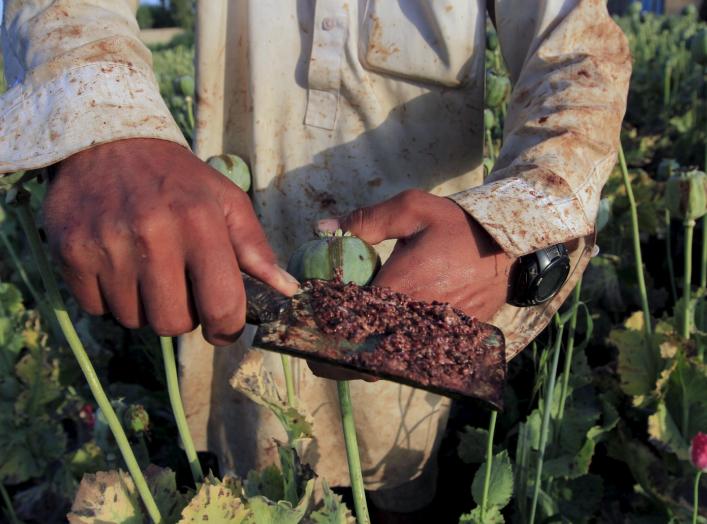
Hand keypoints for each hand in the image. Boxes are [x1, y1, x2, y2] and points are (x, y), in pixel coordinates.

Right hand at [43, 138, 298, 344]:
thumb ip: (256, 248)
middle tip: (180, 288)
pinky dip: (111, 298)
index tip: (223, 327)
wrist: (105, 141)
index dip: (227, 329)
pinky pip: (98, 309)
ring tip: (146, 269)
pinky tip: (117, 265)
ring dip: (145, 306)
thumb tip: (287, 290)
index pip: (222, 305)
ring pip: (134, 320)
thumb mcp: (225, 200)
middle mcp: (153, 234)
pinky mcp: (71, 252)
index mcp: (199, 221)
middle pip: (174, 324)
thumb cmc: (176, 178)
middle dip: (184, 316)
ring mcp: (107, 244)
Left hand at [308, 189, 513, 380]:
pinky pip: (410, 361)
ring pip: (386, 365)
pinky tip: (375, 344)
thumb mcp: (412, 209)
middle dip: (334, 358)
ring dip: (359, 361)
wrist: (508, 247)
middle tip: (314, 348)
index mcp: (402, 288)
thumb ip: (366, 221)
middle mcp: (416, 320)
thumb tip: (323, 230)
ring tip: (338, 349)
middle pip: (364, 358)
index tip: (302, 329)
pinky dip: (388, 359)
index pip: (350, 323)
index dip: (321, 332)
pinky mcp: (449, 342)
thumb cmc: (457, 226)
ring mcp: (434, 336)